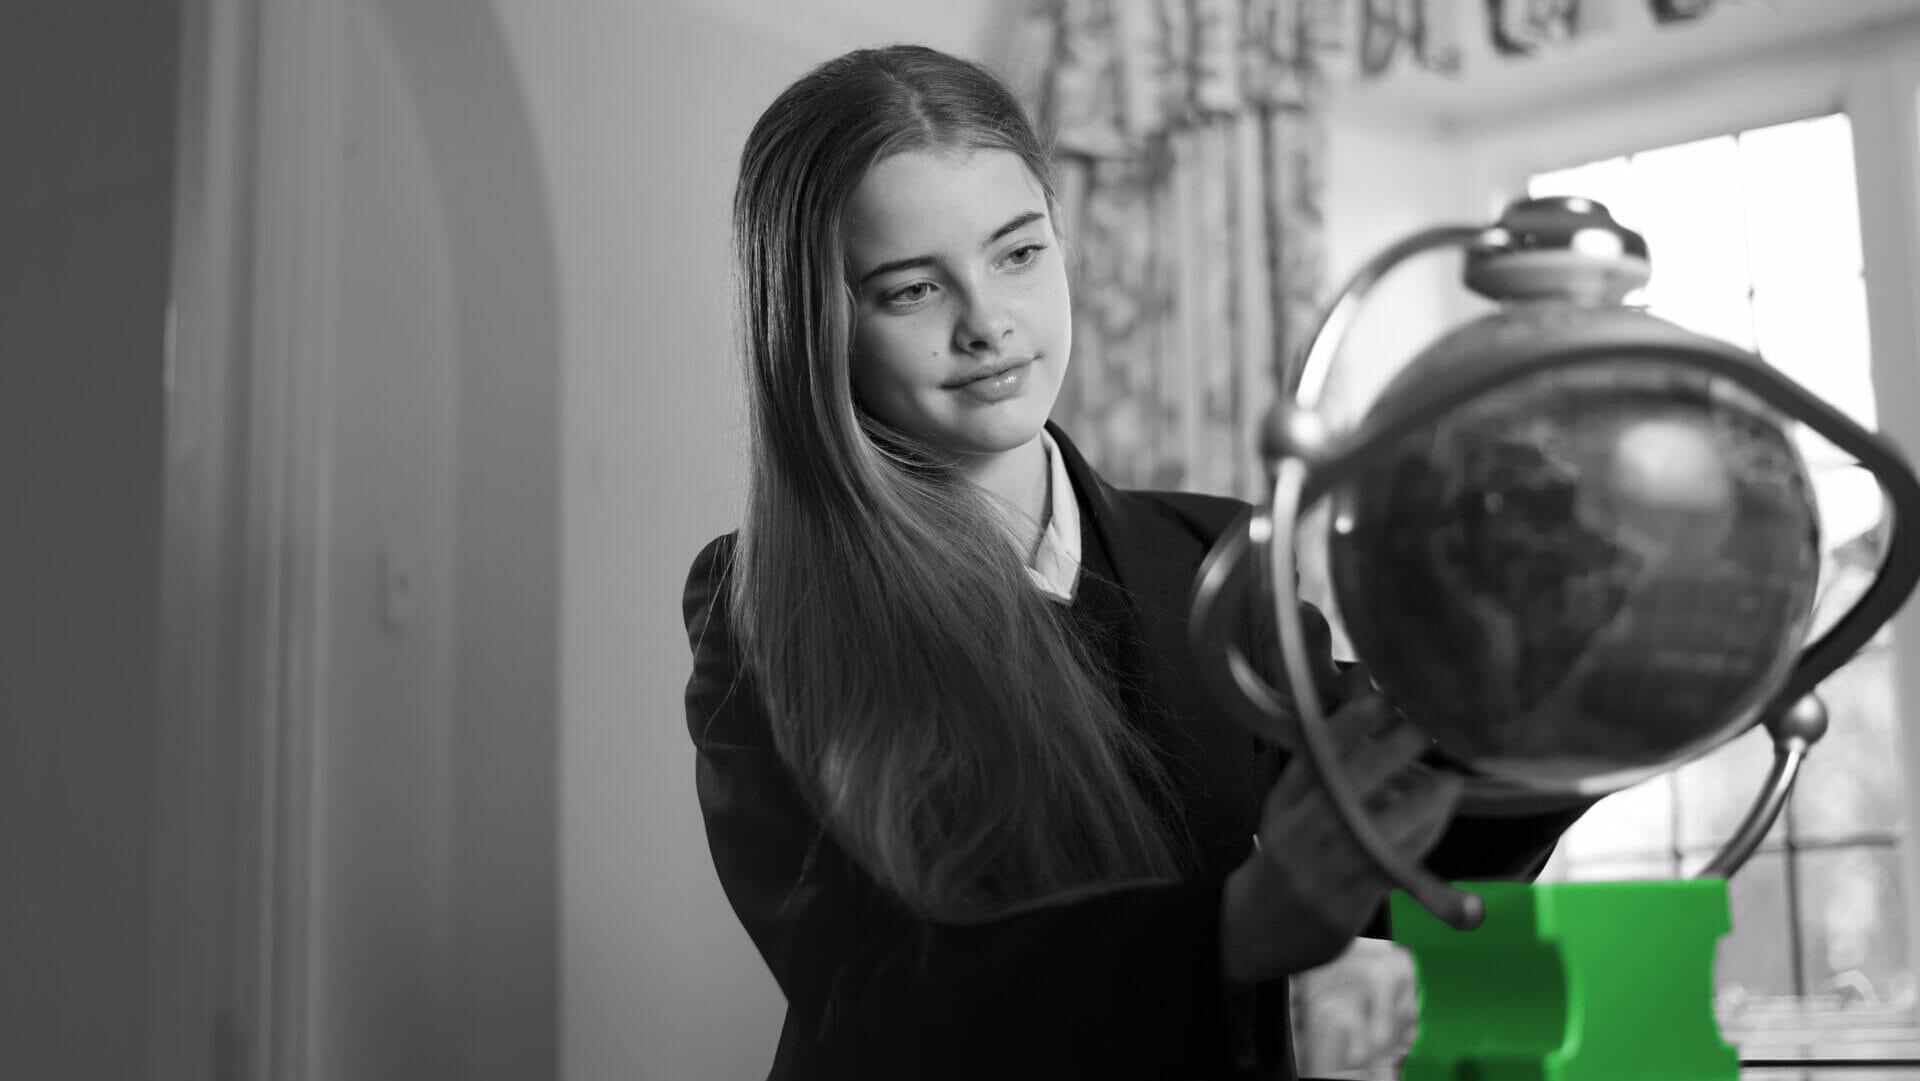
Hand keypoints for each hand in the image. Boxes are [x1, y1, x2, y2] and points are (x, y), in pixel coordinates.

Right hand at [1218, 667, 1463, 988]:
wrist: (1253, 929)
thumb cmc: (1285, 856)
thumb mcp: (1289, 807)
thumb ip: (1324, 760)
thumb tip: (1364, 690)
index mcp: (1282, 805)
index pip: (1310, 758)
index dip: (1345, 727)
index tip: (1380, 700)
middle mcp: (1296, 835)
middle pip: (1342, 791)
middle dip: (1387, 757)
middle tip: (1426, 732)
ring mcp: (1319, 874)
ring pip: (1371, 834)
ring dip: (1417, 806)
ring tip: (1449, 781)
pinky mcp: (1345, 908)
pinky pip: (1387, 872)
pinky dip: (1417, 845)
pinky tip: (1439, 822)